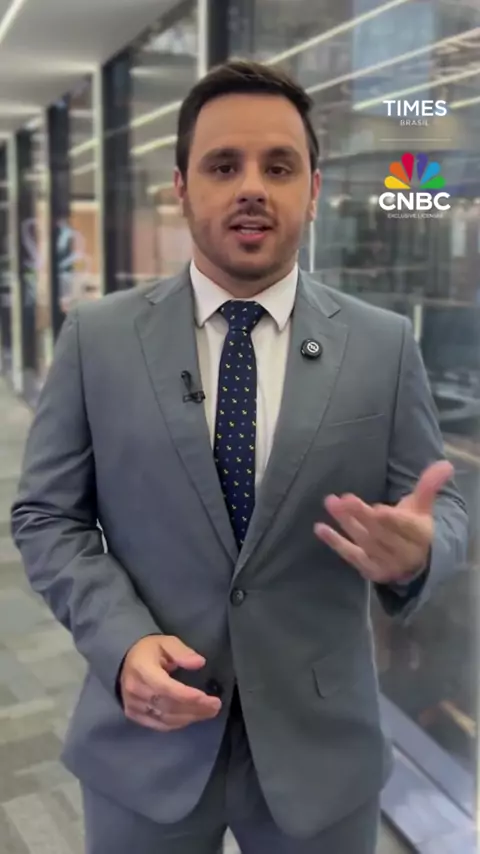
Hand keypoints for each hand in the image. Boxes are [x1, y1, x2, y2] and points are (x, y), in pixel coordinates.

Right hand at [120, 636, 221, 731]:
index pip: (165, 687)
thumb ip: (182, 652)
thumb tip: (199, 663)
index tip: (206, 698)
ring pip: (165, 718)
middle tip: (215, 706)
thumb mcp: (166, 642)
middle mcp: (136, 690)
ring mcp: (133, 705)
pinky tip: (191, 717)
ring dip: (189, 717)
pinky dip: (177, 723)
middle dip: (194, 708)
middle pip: (168, 705)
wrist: (123, 662)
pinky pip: (158, 724)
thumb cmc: (148, 651)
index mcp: (142, 669)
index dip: (187, 696)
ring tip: (208, 712)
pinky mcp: (134, 715)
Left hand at [314, 460, 453, 584]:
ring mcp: (386, 564)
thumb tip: (445, 464)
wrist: (416, 562)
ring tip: (330, 503)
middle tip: (343, 499)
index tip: (376, 509)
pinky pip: (351, 555)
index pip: (405, 527)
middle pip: (380, 533)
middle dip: (361, 515)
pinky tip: (320, 528)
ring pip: (363, 541)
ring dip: (345, 522)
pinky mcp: (371, 570)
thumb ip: (429, 485)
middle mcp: (404, 553)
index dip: (391, 519)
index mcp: (420, 535)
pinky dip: (335, 542)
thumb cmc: (415, 527)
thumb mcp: (423, 506)